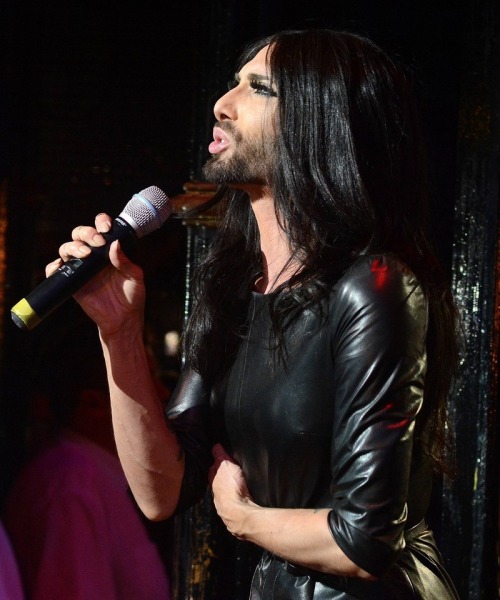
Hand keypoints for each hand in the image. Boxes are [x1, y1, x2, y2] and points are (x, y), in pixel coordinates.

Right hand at [46, 213, 145, 335]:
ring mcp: (81, 268)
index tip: (107, 229)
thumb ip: (125, 261)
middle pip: (80, 234)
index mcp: (109, 250)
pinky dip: (53, 266)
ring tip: (85, 254)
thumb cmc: (132, 296)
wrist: (123, 319)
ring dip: (73, 246)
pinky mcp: (72, 282)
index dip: (101, 222)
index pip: (100, 228)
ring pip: (67, 248)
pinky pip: (55, 270)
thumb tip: (114, 243)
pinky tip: (61, 265)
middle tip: (98, 242)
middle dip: (86, 232)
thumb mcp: (135, 277)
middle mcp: (93, 256)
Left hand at [209, 444, 257, 538]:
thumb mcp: (226, 465)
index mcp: (213, 480)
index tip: (222, 458)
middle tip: (231, 471)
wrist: (239, 514)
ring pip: (225, 494)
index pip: (213, 469)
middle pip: (218, 482)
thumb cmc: (232, 489)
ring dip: (230, 490)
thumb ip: (220, 456)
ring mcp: (223, 505)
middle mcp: (216, 494)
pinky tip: (242, 498)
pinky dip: (237, 500)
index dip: (218, 463)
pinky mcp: (233, 514)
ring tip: (238, 485)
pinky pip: (234, 503)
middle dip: (223, 478)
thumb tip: (215, 447)